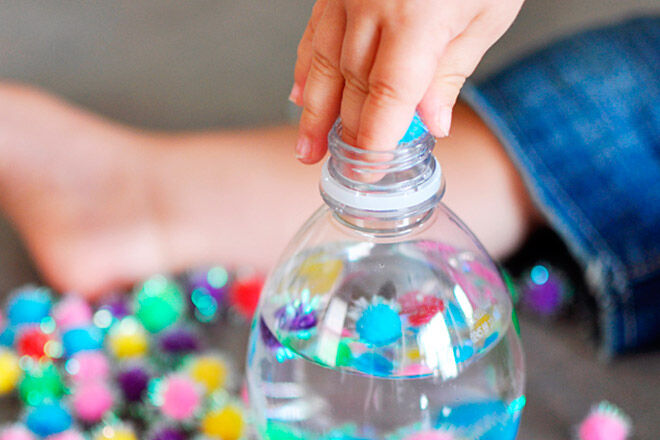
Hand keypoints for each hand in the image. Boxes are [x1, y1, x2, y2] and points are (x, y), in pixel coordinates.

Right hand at [291, 0, 523, 162]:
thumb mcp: (489, 12)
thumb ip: (452, 71)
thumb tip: (429, 123)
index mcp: (418, 17)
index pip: (387, 98)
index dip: (374, 141)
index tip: (368, 171)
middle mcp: (374, 4)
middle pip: (352, 86)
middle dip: (345, 133)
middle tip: (339, 168)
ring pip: (324, 63)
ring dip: (314, 111)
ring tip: (307, 147)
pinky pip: (316, 33)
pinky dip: (308, 68)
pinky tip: (301, 94)